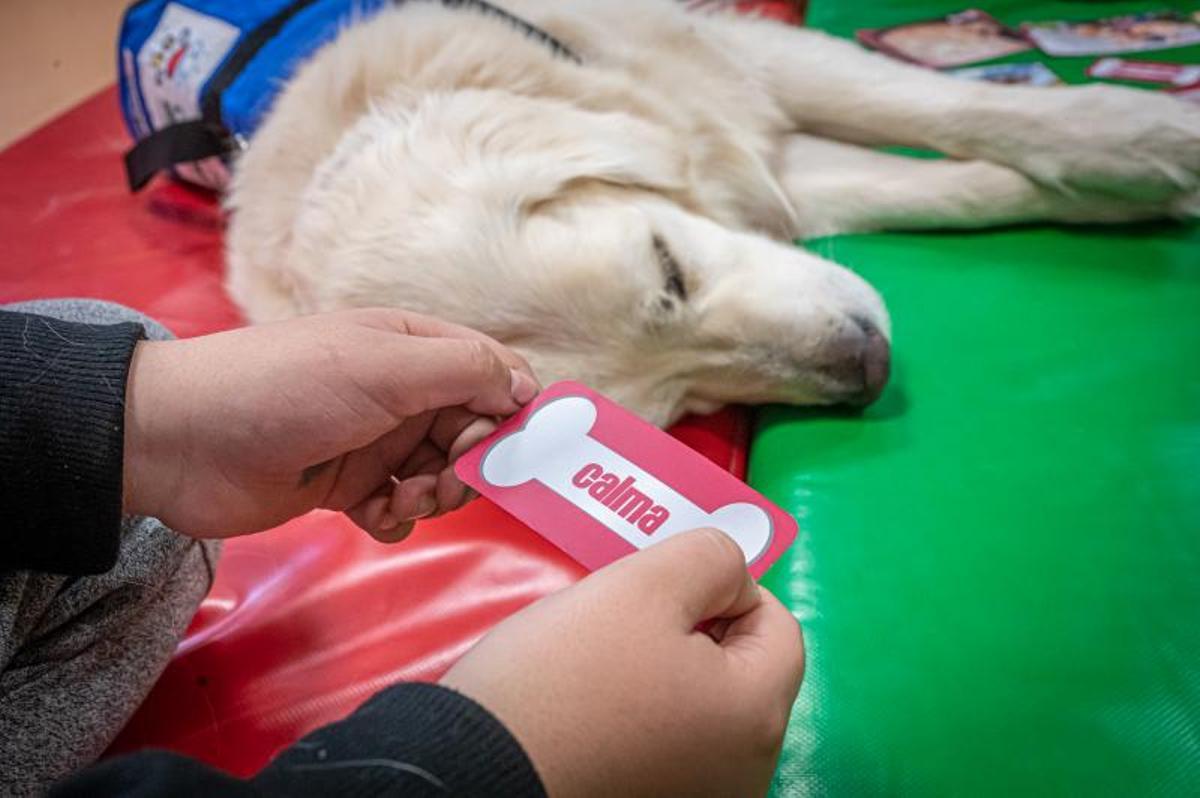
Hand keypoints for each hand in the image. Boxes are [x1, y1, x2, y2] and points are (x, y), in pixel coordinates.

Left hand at [123, 308, 538, 539]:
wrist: (182, 441)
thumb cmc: (285, 388)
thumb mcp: (384, 366)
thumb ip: (465, 371)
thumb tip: (529, 388)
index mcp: (414, 348)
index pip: (494, 375)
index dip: (513, 412)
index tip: (512, 450)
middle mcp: (402, 392)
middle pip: (475, 432)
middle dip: (472, 463)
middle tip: (445, 480)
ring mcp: (375, 440)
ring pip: (442, 474)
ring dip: (435, 494)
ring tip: (400, 500)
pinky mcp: (348, 485)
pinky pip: (401, 508)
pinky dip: (398, 518)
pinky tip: (374, 516)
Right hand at [441, 529, 804, 796]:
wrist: (474, 767)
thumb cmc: (564, 676)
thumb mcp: (643, 584)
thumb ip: (709, 556)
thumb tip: (732, 569)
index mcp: (755, 716)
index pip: (778, 624)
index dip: (725, 587)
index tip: (661, 588)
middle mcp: (744, 772)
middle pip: (742, 671)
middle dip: (694, 630)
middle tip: (628, 617)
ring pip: (702, 709)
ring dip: (666, 673)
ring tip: (602, 661)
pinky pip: (669, 746)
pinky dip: (643, 718)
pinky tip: (594, 708)